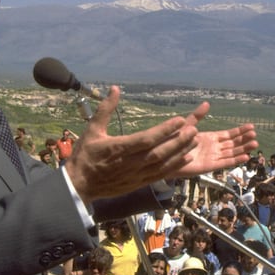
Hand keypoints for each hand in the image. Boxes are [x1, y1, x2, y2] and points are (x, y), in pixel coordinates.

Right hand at [66, 86, 256, 203]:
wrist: (79, 185)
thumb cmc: (85, 156)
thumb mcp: (92, 129)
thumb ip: (106, 109)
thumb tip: (115, 89)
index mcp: (119, 148)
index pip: (147, 138)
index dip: (165, 130)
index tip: (180, 120)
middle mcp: (131, 163)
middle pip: (160, 152)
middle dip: (178, 141)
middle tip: (194, 130)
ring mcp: (136, 175)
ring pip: (163, 164)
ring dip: (180, 152)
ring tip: (194, 141)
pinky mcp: (139, 183)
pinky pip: (161, 174)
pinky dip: (175, 166)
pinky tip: (186, 158)